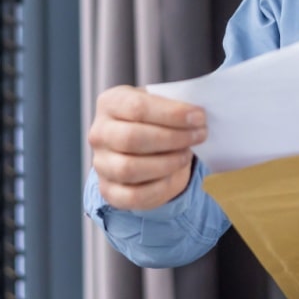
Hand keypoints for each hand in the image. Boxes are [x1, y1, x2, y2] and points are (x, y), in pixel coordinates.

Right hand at [88, 86, 206, 210]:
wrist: (138, 144)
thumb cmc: (153, 119)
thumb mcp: (159, 103)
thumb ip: (174, 106)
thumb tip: (197, 116)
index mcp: (110, 103)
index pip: (137, 107)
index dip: (172, 114)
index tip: (199, 117)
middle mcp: (99, 133)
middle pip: (132, 138)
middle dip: (172, 138)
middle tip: (199, 135)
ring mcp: (101, 164)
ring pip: (130, 168)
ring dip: (167, 162)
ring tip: (187, 154)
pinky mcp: (109, 190)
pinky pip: (134, 195)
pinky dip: (161, 187)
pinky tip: (177, 173)